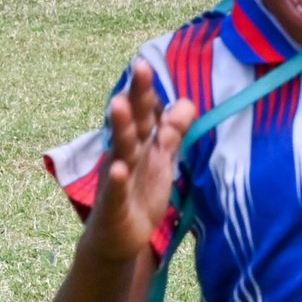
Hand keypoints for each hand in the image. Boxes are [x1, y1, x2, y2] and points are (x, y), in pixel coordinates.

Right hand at [84, 66, 196, 265]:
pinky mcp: (114, 206)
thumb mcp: (161, 161)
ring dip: (121, 128)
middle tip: (140, 66)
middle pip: (132, 122)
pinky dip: (118, 181)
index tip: (147, 62)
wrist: (117, 239)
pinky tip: (121, 169)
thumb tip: (187, 101)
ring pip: (121, 150)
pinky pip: (116, 191)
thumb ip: (173, 132)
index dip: (146, 91)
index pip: (143, 113)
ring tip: (120, 104)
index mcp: (138, 144)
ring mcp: (117, 179)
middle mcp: (125, 155)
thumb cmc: (140, 193)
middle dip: (137, 96)